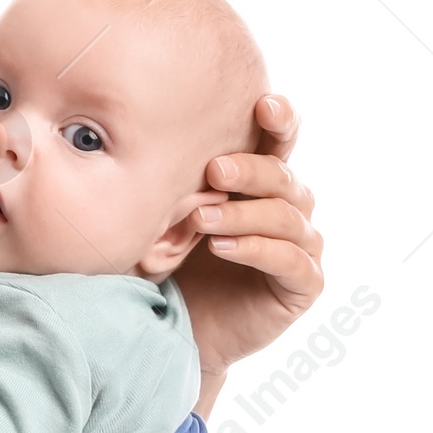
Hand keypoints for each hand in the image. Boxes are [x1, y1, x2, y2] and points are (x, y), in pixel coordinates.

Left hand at [174, 94, 323, 412]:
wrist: (179, 329)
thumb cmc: (171, 263)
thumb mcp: (167, 216)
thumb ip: (172, 179)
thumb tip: (129, 133)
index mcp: (262, 183)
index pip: (280, 142)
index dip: (280, 120)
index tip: (262, 103)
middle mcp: (289, 208)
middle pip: (281, 177)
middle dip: (249, 171)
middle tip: (213, 170)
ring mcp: (301, 246)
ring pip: (285, 217)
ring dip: (242, 215)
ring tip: (202, 219)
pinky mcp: (303, 284)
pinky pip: (289, 261)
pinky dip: (256, 250)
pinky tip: (223, 248)